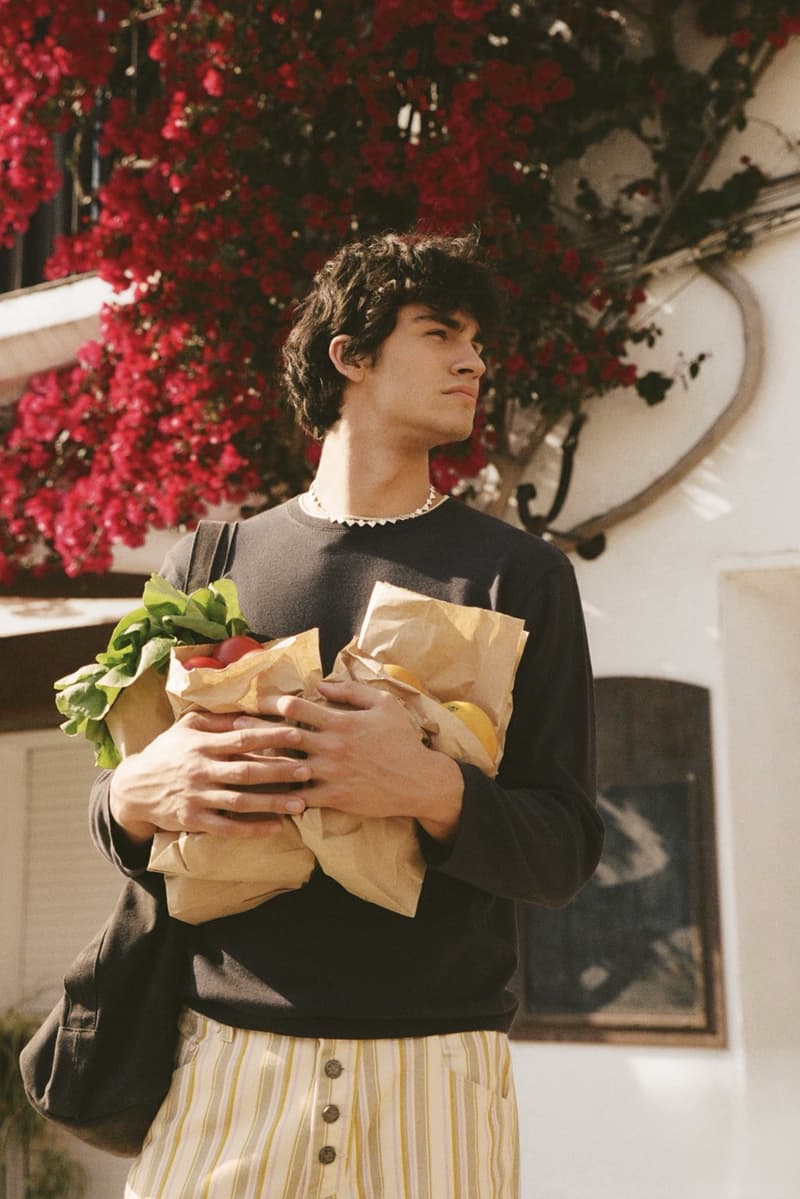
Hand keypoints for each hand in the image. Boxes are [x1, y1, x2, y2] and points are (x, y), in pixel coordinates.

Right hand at [109, 708, 312, 843]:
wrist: (132, 788)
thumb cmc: (167, 752)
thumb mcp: (186, 727)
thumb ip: (217, 720)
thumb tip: (251, 709)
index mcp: (201, 744)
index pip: (242, 737)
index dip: (271, 736)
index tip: (298, 734)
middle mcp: (199, 770)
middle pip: (246, 771)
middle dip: (279, 770)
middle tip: (308, 769)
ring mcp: (196, 797)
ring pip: (240, 801)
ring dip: (272, 802)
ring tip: (301, 803)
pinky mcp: (193, 821)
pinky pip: (227, 827)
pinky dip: (252, 829)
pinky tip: (275, 827)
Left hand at [234, 679, 464, 842]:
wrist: (419, 780)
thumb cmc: (402, 739)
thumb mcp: (383, 704)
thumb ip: (351, 692)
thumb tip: (322, 685)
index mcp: (341, 721)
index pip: (297, 708)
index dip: (274, 703)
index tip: (256, 701)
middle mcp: (332, 746)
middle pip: (283, 736)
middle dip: (255, 730)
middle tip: (231, 727)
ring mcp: (332, 773)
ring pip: (286, 768)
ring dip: (260, 764)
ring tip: (237, 760)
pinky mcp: (335, 797)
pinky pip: (301, 797)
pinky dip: (281, 795)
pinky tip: (263, 795)